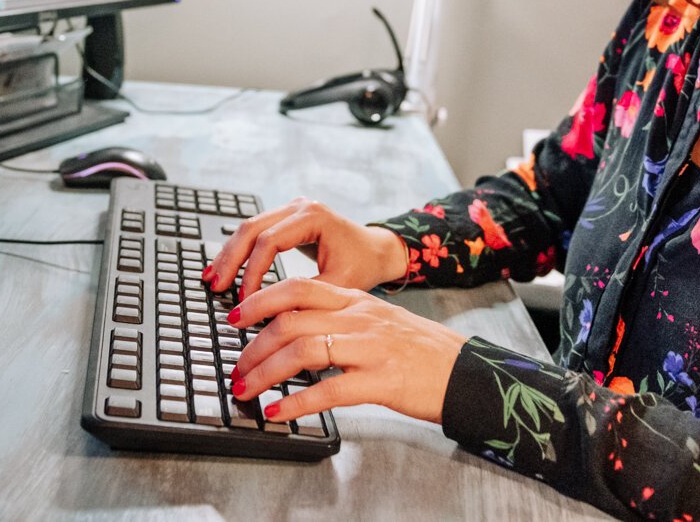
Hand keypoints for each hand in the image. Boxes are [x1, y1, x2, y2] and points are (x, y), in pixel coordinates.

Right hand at [203, 197, 408, 298]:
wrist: (377, 251)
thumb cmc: (363, 266)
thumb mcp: (337, 286)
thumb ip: (304, 298)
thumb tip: (270, 320)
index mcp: (313, 217)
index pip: (270, 241)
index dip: (253, 272)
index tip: (244, 299)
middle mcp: (300, 206)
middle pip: (252, 228)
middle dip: (231, 259)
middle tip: (216, 286)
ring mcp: (291, 208)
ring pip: (248, 227)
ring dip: (229, 254)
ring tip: (213, 279)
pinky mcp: (287, 218)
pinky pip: (255, 231)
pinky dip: (239, 251)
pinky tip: (226, 268)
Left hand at [227, 278, 466, 424]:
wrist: (465, 371)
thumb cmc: (419, 350)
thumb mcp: (378, 320)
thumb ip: (340, 318)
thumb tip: (293, 328)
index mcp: (356, 300)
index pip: (297, 288)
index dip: (260, 300)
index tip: (235, 317)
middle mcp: (359, 318)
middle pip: (291, 319)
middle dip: (253, 344)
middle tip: (234, 365)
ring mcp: (370, 348)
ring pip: (303, 350)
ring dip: (265, 372)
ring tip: (246, 388)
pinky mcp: (381, 381)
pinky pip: (329, 390)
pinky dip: (296, 403)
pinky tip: (278, 412)